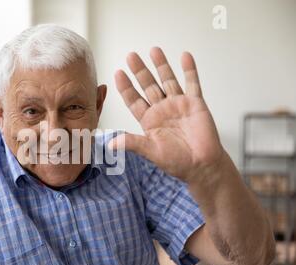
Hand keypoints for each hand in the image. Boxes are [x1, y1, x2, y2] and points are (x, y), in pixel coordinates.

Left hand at [109, 47, 224, 182]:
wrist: (202, 165)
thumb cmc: (177, 162)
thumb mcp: (151, 151)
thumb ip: (132, 143)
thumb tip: (110, 144)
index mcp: (149, 120)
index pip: (134, 100)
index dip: (126, 87)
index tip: (118, 73)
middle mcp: (162, 110)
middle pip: (148, 86)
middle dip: (139, 71)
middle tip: (130, 56)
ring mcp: (179, 105)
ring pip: (168, 80)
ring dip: (161, 65)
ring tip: (153, 50)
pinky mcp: (196, 104)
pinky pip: (192, 83)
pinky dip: (189, 70)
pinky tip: (184, 56)